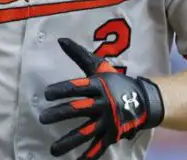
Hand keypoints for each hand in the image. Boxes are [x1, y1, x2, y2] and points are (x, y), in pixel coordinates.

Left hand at [39, 38, 164, 158]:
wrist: (144, 99)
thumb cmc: (116, 81)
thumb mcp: (99, 66)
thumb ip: (79, 55)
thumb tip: (60, 39)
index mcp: (99, 86)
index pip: (77, 87)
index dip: (62, 90)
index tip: (47, 94)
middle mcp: (103, 103)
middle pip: (78, 109)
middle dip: (59, 114)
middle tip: (42, 118)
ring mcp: (108, 120)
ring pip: (85, 132)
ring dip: (68, 142)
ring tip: (53, 150)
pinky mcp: (112, 134)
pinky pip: (99, 146)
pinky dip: (89, 155)